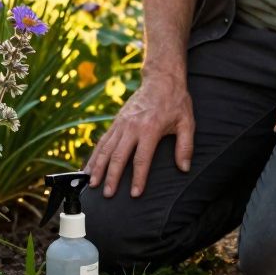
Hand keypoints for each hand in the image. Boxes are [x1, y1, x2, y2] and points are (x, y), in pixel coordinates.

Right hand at [84, 73, 193, 197]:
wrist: (161, 80)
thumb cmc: (176, 102)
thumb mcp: (187, 122)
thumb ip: (185, 146)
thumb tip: (184, 168)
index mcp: (150, 129)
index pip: (142, 159)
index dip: (138, 178)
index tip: (135, 194)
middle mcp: (132, 127)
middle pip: (119, 156)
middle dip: (112, 177)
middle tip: (109, 194)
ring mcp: (121, 124)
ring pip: (106, 149)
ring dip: (98, 168)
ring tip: (93, 184)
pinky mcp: (116, 122)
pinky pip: (102, 141)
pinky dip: (94, 156)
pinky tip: (88, 168)